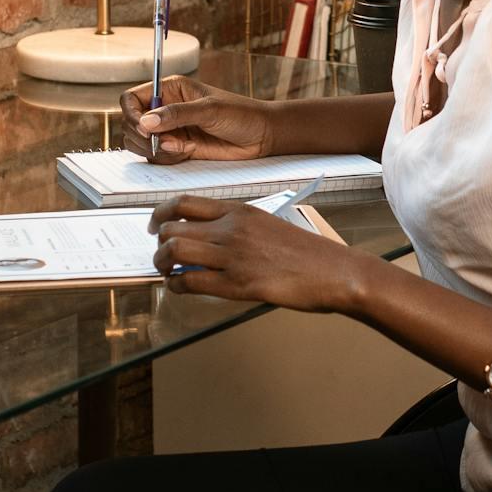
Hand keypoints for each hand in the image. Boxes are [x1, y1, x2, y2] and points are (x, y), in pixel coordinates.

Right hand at [120, 77, 276, 165]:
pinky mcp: (177, 148)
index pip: (131, 99)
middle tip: (166, 142)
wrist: (261, 136)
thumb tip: (146, 121)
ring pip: (140, 143)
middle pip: (130, 124)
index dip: (131, 114)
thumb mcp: (208, 110)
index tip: (144, 128)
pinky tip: (187, 153)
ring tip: (180, 148)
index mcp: (169, 89)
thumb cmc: (240, 114)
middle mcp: (165, 109)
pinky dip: (166, 159)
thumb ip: (176, 115)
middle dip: (142, 137)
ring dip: (154, 150)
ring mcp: (169, 130)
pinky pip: (157, 157)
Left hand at [151, 197, 357, 311]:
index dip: (161, 214)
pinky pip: (192, 283)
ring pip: (175, 253)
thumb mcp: (268, 225)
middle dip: (160, 244)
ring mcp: (234, 256)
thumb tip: (206, 239)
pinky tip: (180, 288)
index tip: (156, 226)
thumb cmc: (306, 252)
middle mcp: (232, 229)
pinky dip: (177, 286)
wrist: (335, 271)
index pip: (185, 203)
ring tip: (167, 272)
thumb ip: (237, 227)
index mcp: (240, 211)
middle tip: (161, 256)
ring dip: (162, 265)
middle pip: (174, 229)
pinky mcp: (239, 285)